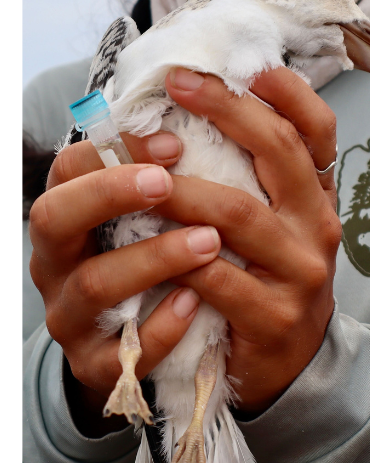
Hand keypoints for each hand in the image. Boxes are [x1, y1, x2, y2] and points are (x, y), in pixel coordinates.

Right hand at [30, 130, 211, 432]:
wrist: (164, 339)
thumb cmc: (162, 250)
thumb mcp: (161, 205)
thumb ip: (173, 163)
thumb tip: (224, 98)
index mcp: (73, 212)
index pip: (66, 168)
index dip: (112, 150)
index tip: (174, 141)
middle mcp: (60, 261)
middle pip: (52, 218)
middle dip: (109, 194)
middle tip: (167, 181)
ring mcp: (74, 316)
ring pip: (94, 284)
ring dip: (153, 257)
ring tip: (209, 242)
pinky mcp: (100, 365)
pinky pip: (121, 352)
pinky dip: (160, 326)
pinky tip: (195, 303)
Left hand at [148, 67, 344, 411]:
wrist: (289, 363)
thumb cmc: (268, 278)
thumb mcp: (281, 222)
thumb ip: (258, 176)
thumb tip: (210, 103)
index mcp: (319, 194)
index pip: (317, 130)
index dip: (288, 93)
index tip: (248, 65)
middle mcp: (318, 223)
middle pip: (278, 153)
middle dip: (227, 111)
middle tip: (180, 84)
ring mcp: (300, 270)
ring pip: (240, 215)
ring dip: (184, 190)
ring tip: (142, 172)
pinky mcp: (273, 316)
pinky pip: (219, 280)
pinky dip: (182, 263)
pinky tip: (152, 250)